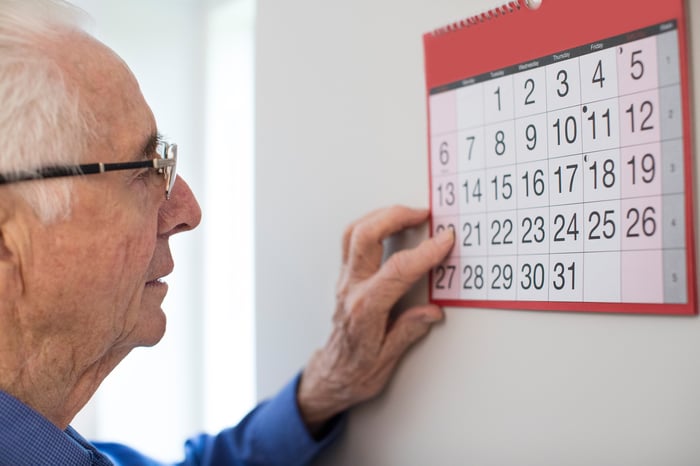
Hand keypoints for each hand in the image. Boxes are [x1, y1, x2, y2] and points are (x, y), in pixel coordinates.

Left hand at [297, 205, 453, 432]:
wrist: (331, 376)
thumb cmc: (356, 372)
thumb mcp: (387, 360)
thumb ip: (409, 331)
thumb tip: (432, 311)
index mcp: (365, 309)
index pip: (397, 270)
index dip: (424, 252)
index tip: (445, 240)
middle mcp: (351, 288)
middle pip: (365, 237)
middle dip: (395, 217)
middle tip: (423, 214)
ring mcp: (344, 280)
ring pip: (354, 233)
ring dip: (381, 216)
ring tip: (408, 214)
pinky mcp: (344, 278)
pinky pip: (352, 241)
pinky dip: (371, 226)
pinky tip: (388, 225)